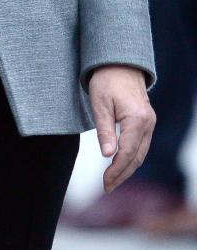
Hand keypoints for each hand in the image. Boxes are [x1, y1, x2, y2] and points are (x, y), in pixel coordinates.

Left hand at [88, 65, 155, 193]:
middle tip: (106, 187)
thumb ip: (104, 130)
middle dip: (122, 174)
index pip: (127, 153)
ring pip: (141, 153)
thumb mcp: (100, 103)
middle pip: (137, 157)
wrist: (119, 62)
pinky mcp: (146, 120)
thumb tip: (108, 155)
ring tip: (112, 181)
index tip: (104, 183)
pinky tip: (121, 164)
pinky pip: (142, 144)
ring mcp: (149, 122)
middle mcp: (148, 123)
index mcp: (137, 119)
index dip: (116, 170)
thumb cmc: (106, 80)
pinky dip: (132, 157)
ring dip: (128, 168)